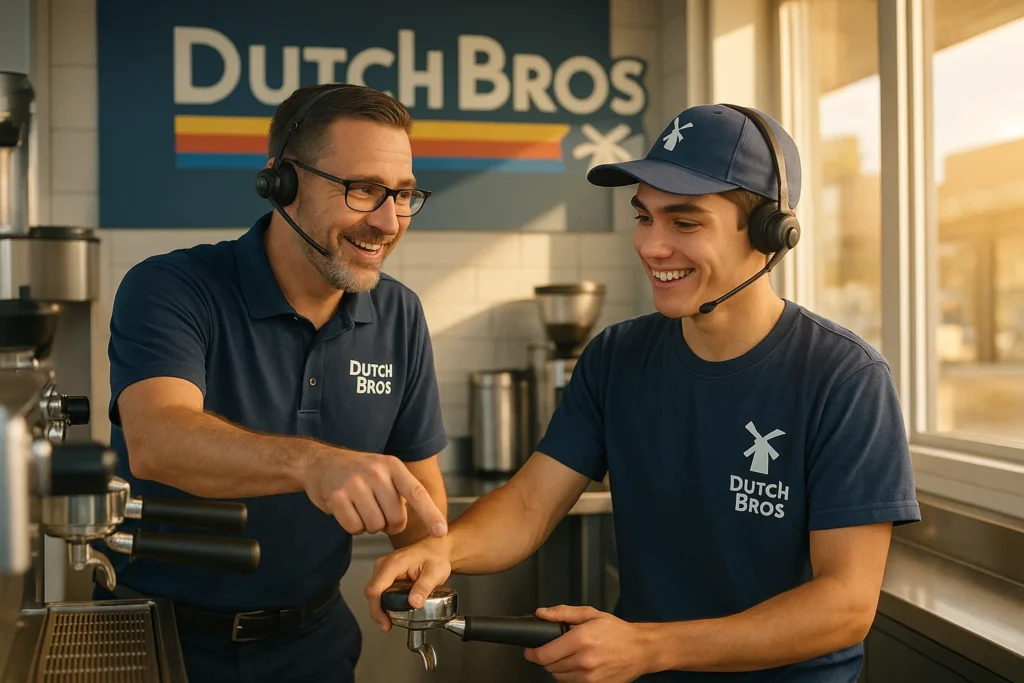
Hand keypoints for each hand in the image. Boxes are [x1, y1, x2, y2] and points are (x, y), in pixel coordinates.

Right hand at [303, 450, 446, 538]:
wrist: (320, 463)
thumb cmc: (358, 472)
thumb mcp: (384, 471)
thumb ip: (402, 491)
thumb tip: (425, 521)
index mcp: (392, 466)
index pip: (417, 493)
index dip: (431, 514)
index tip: (441, 531)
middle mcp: (376, 472)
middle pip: (396, 518)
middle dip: (390, 524)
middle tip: (378, 513)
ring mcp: (355, 483)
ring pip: (375, 526)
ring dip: (369, 526)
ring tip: (361, 508)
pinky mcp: (337, 497)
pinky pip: (355, 528)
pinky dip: (353, 527)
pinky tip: (348, 512)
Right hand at [363, 536, 452, 631]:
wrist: (435, 549)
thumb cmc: (435, 557)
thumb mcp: (435, 573)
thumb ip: (424, 587)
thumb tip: (414, 603)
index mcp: (394, 563)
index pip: (375, 589)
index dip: (376, 609)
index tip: (384, 622)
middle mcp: (384, 564)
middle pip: (371, 592)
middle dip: (377, 611)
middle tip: (387, 625)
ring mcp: (383, 568)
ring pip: (373, 591)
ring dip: (379, 607)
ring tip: (389, 619)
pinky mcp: (385, 573)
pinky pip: (378, 589)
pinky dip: (382, 601)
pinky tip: (391, 609)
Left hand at [525, 606, 652, 682]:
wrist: (640, 649)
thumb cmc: (617, 632)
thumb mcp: (590, 614)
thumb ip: (562, 613)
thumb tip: (542, 613)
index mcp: (581, 639)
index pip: (545, 654)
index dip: (532, 653)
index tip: (530, 651)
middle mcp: (584, 660)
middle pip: (550, 667)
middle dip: (545, 658)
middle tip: (552, 649)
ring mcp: (590, 677)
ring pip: (559, 678)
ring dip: (557, 668)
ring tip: (567, 656)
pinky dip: (569, 676)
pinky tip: (577, 665)